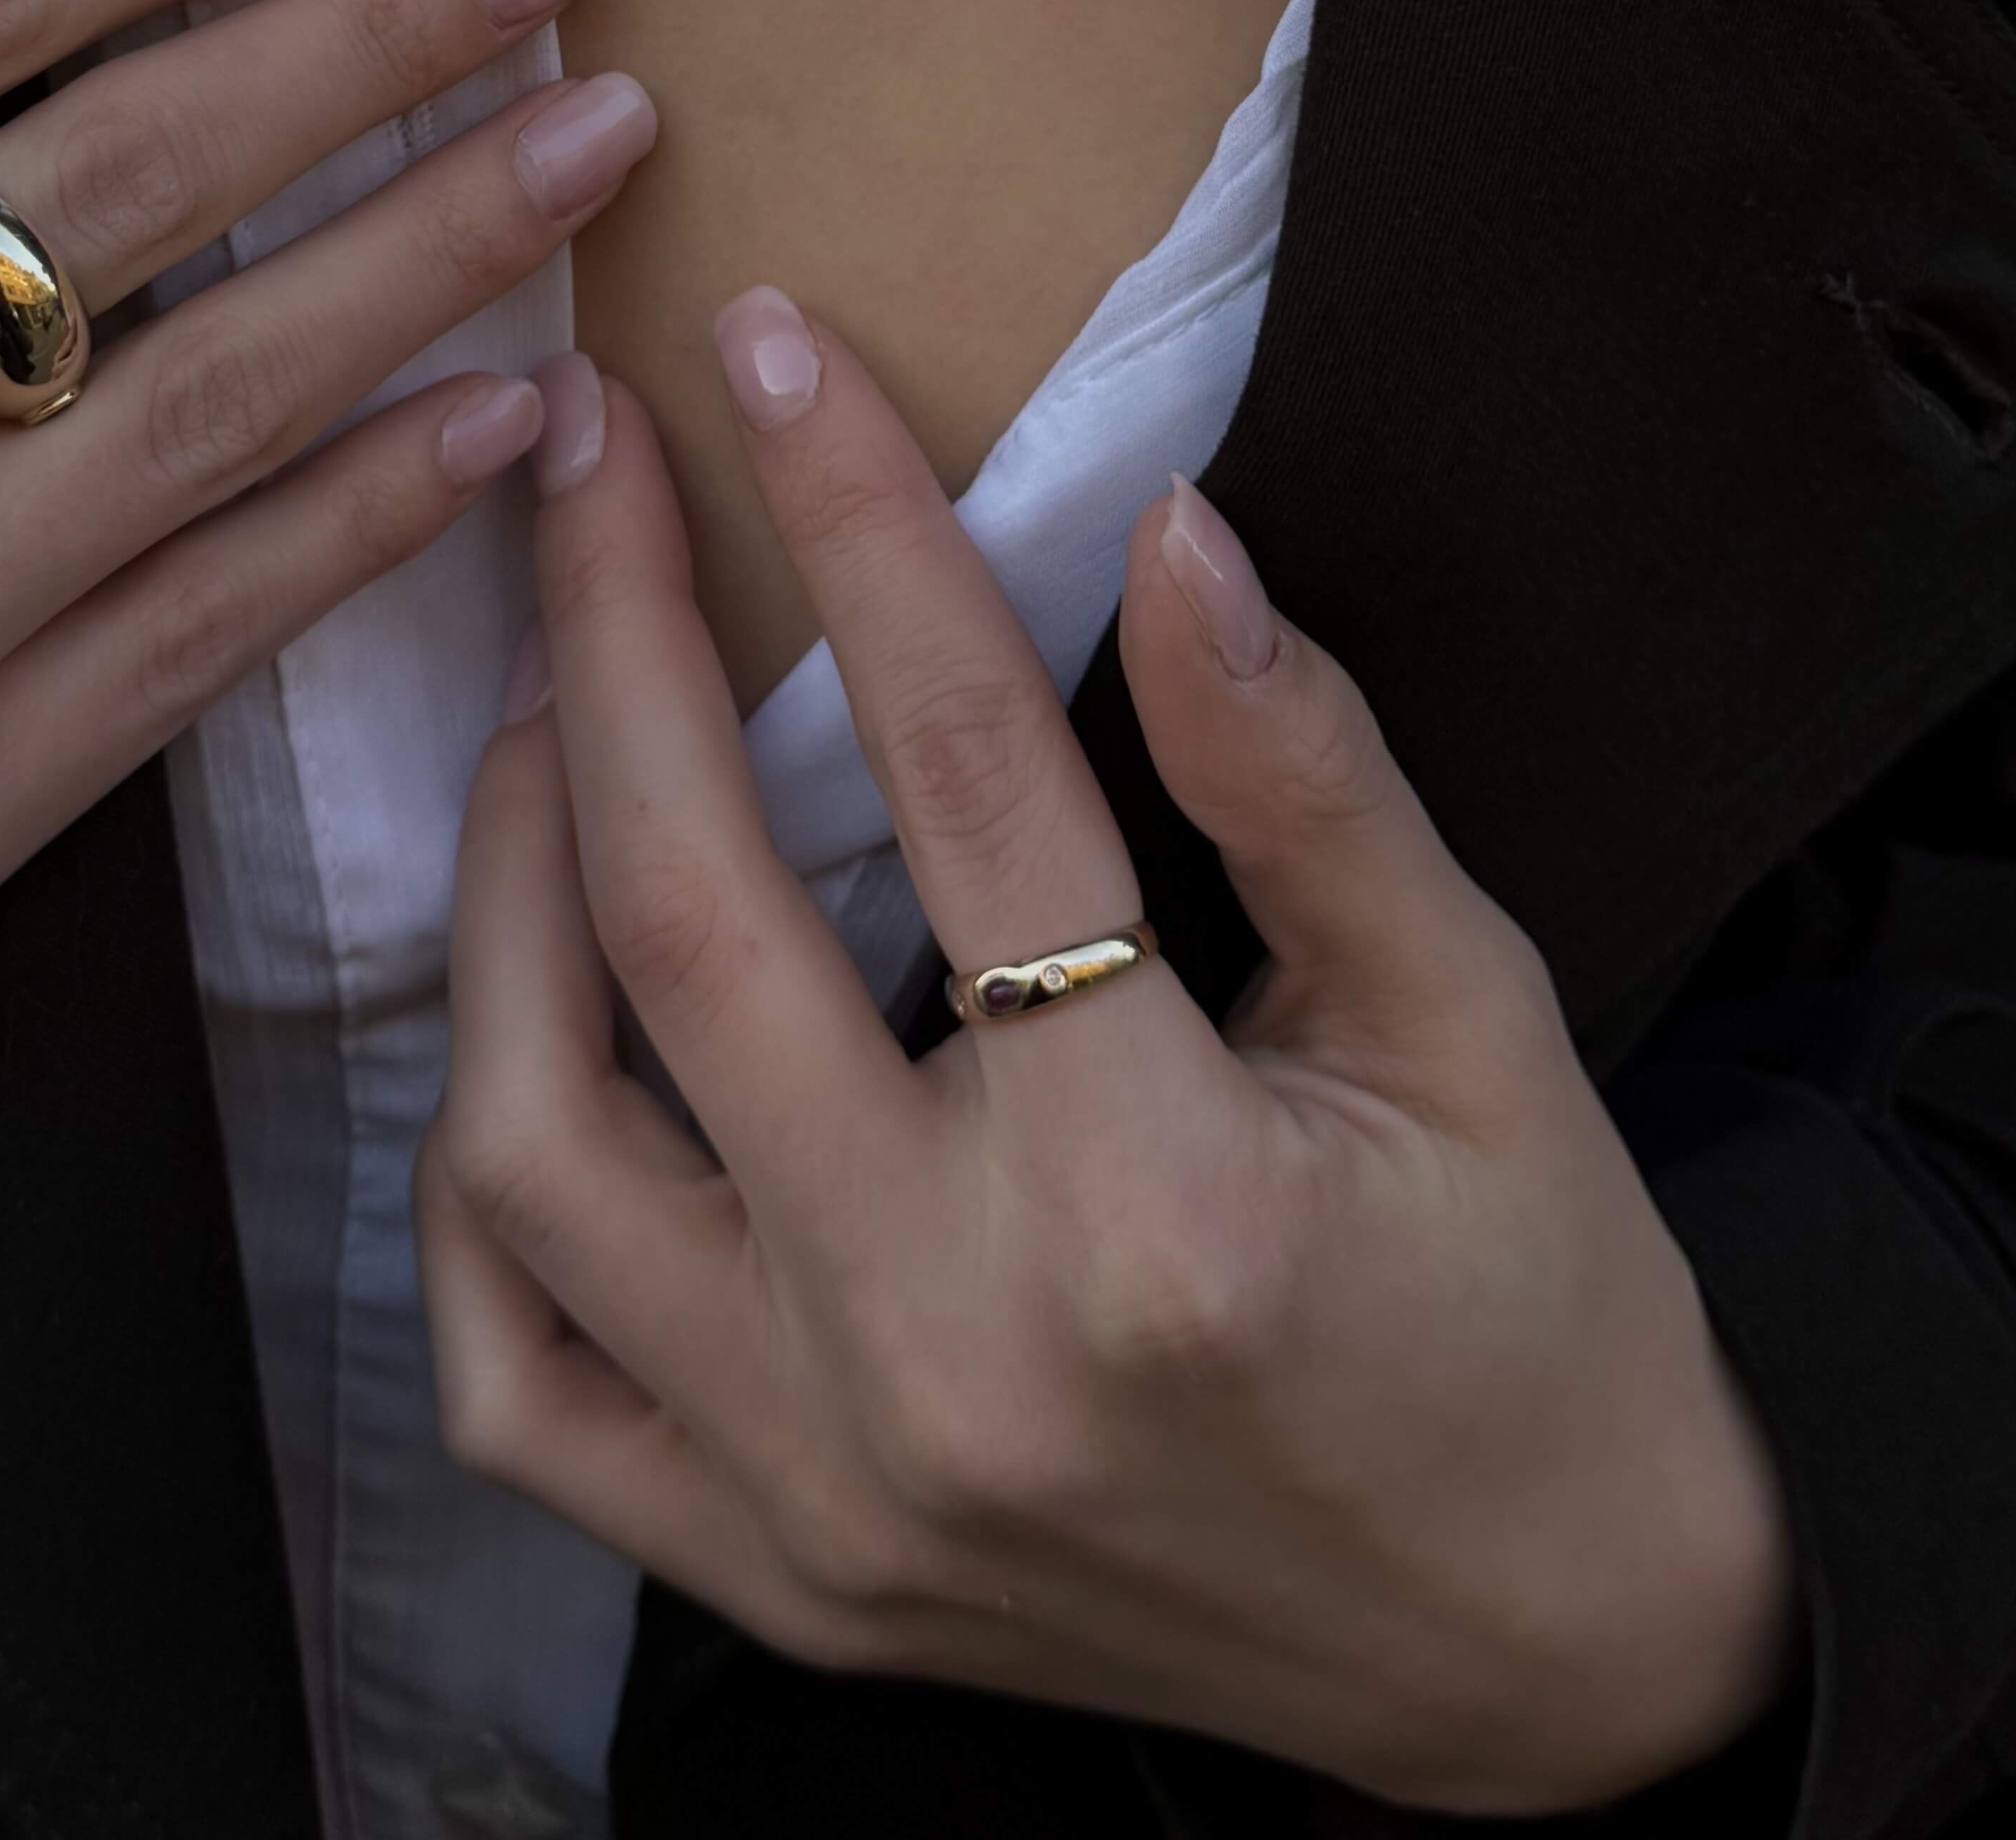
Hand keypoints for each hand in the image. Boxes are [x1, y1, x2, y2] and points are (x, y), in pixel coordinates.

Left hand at [418, 300, 1794, 1813]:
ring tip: (540, 719)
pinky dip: (471, 1198)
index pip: (958, 769)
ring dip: (495, 888)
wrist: (1544, 1663)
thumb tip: (1175, 533)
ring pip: (532, 1139)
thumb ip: (1306, 777)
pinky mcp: (770, 1577)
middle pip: (684, 920)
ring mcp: (825, 1487)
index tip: (772, 351)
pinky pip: (515, 1383)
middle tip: (585, 467)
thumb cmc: (1532, 1320)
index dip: (858, 521)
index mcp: (1161, 1202)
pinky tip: (517, 1036)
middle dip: (606, 638)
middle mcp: (949, 1351)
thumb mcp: (1479, 1019)